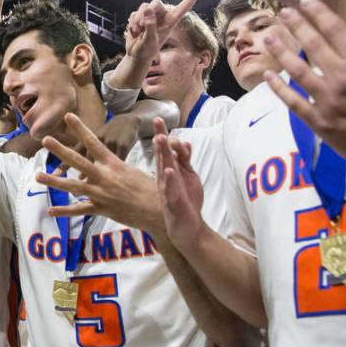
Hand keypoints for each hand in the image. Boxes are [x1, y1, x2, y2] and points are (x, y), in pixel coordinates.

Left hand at [34, 113, 163, 234]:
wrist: (159, 208)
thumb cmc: (151, 187)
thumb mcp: (135, 169)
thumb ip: (119, 161)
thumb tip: (109, 154)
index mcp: (113, 163)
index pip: (93, 141)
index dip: (80, 128)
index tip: (68, 116)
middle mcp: (104, 176)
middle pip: (78, 161)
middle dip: (60, 150)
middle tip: (45, 140)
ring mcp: (101, 194)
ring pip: (73, 186)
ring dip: (54, 181)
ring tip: (38, 176)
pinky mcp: (102, 209)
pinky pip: (79, 210)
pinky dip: (65, 210)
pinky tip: (51, 210)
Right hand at [124, 0, 204, 64]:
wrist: (136, 54)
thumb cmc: (147, 49)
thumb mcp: (150, 41)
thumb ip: (150, 27)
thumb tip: (147, 9)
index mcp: (171, 21)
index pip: (184, 6)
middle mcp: (162, 16)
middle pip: (156, 2)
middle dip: (148, 12)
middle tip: (143, 25)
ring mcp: (149, 15)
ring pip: (144, 6)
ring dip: (138, 19)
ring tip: (138, 31)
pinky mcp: (139, 16)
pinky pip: (134, 13)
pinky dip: (132, 23)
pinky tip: (134, 32)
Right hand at [153, 117, 204, 248]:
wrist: (187, 228)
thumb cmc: (186, 201)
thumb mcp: (189, 176)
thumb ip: (186, 160)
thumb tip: (186, 142)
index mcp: (170, 170)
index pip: (166, 148)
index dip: (164, 133)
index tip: (159, 119)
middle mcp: (166, 177)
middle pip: (163, 153)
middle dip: (160, 136)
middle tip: (156, 120)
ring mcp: (168, 188)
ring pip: (164, 167)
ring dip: (162, 153)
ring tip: (161, 138)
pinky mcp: (172, 201)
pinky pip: (170, 189)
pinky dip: (170, 180)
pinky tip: (169, 170)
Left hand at [264, 0, 345, 173]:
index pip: (335, 30)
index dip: (318, 13)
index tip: (306, 2)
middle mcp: (342, 79)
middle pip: (312, 46)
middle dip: (296, 26)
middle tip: (283, 12)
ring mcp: (328, 101)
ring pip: (297, 71)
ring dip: (281, 53)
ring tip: (269, 39)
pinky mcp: (320, 123)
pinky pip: (293, 102)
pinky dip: (278, 89)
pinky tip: (267, 76)